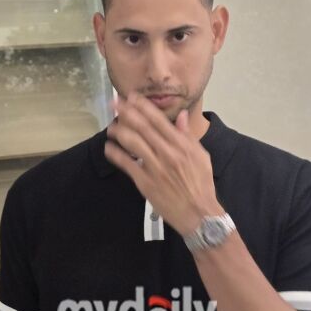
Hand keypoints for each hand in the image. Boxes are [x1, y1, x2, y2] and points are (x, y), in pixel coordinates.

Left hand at [104, 91, 223, 235]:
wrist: (199, 213)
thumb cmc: (201, 184)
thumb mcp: (201, 156)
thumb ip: (188, 135)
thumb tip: (180, 115)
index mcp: (181, 145)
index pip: (158, 120)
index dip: (143, 106)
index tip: (132, 97)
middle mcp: (167, 152)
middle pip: (142, 127)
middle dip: (127, 112)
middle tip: (115, 103)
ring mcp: (155, 167)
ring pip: (132, 142)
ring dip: (119, 131)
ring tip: (111, 125)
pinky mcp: (145, 182)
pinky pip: (127, 164)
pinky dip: (115, 154)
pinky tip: (109, 147)